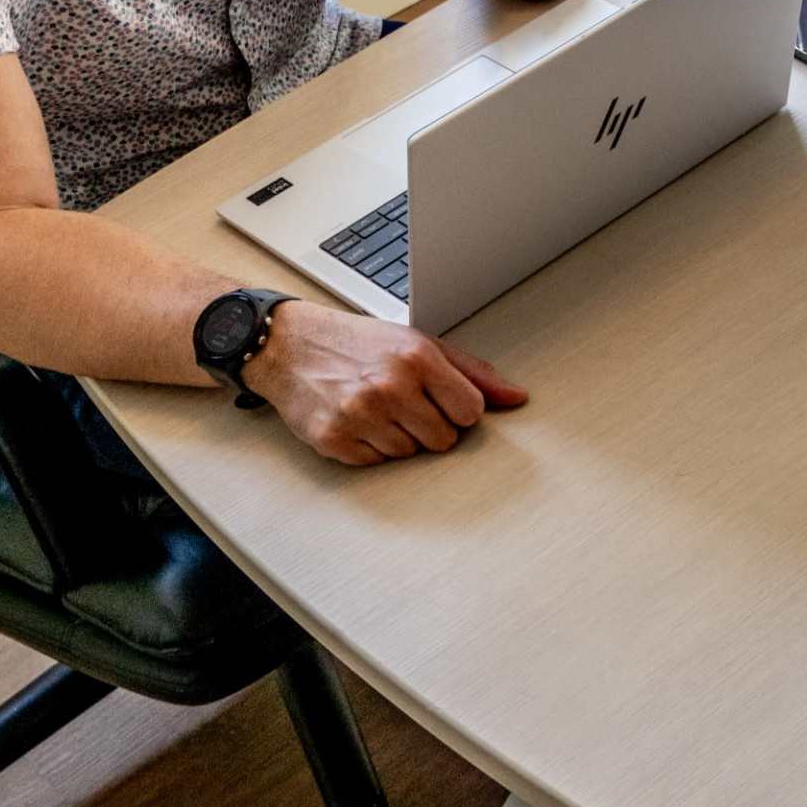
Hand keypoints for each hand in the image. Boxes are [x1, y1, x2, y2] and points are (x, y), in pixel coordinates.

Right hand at [247, 299, 530, 464]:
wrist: (289, 345)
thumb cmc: (358, 343)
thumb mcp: (419, 342)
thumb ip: (472, 372)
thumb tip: (517, 398)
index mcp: (417, 358)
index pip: (472, 412)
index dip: (459, 409)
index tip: (441, 399)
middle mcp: (389, 386)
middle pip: (444, 440)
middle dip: (430, 425)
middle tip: (404, 403)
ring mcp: (359, 415)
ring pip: (410, 455)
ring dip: (398, 437)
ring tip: (377, 407)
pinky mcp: (333, 438)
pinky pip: (375, 463)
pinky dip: (369, 448)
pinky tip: (357, 420)